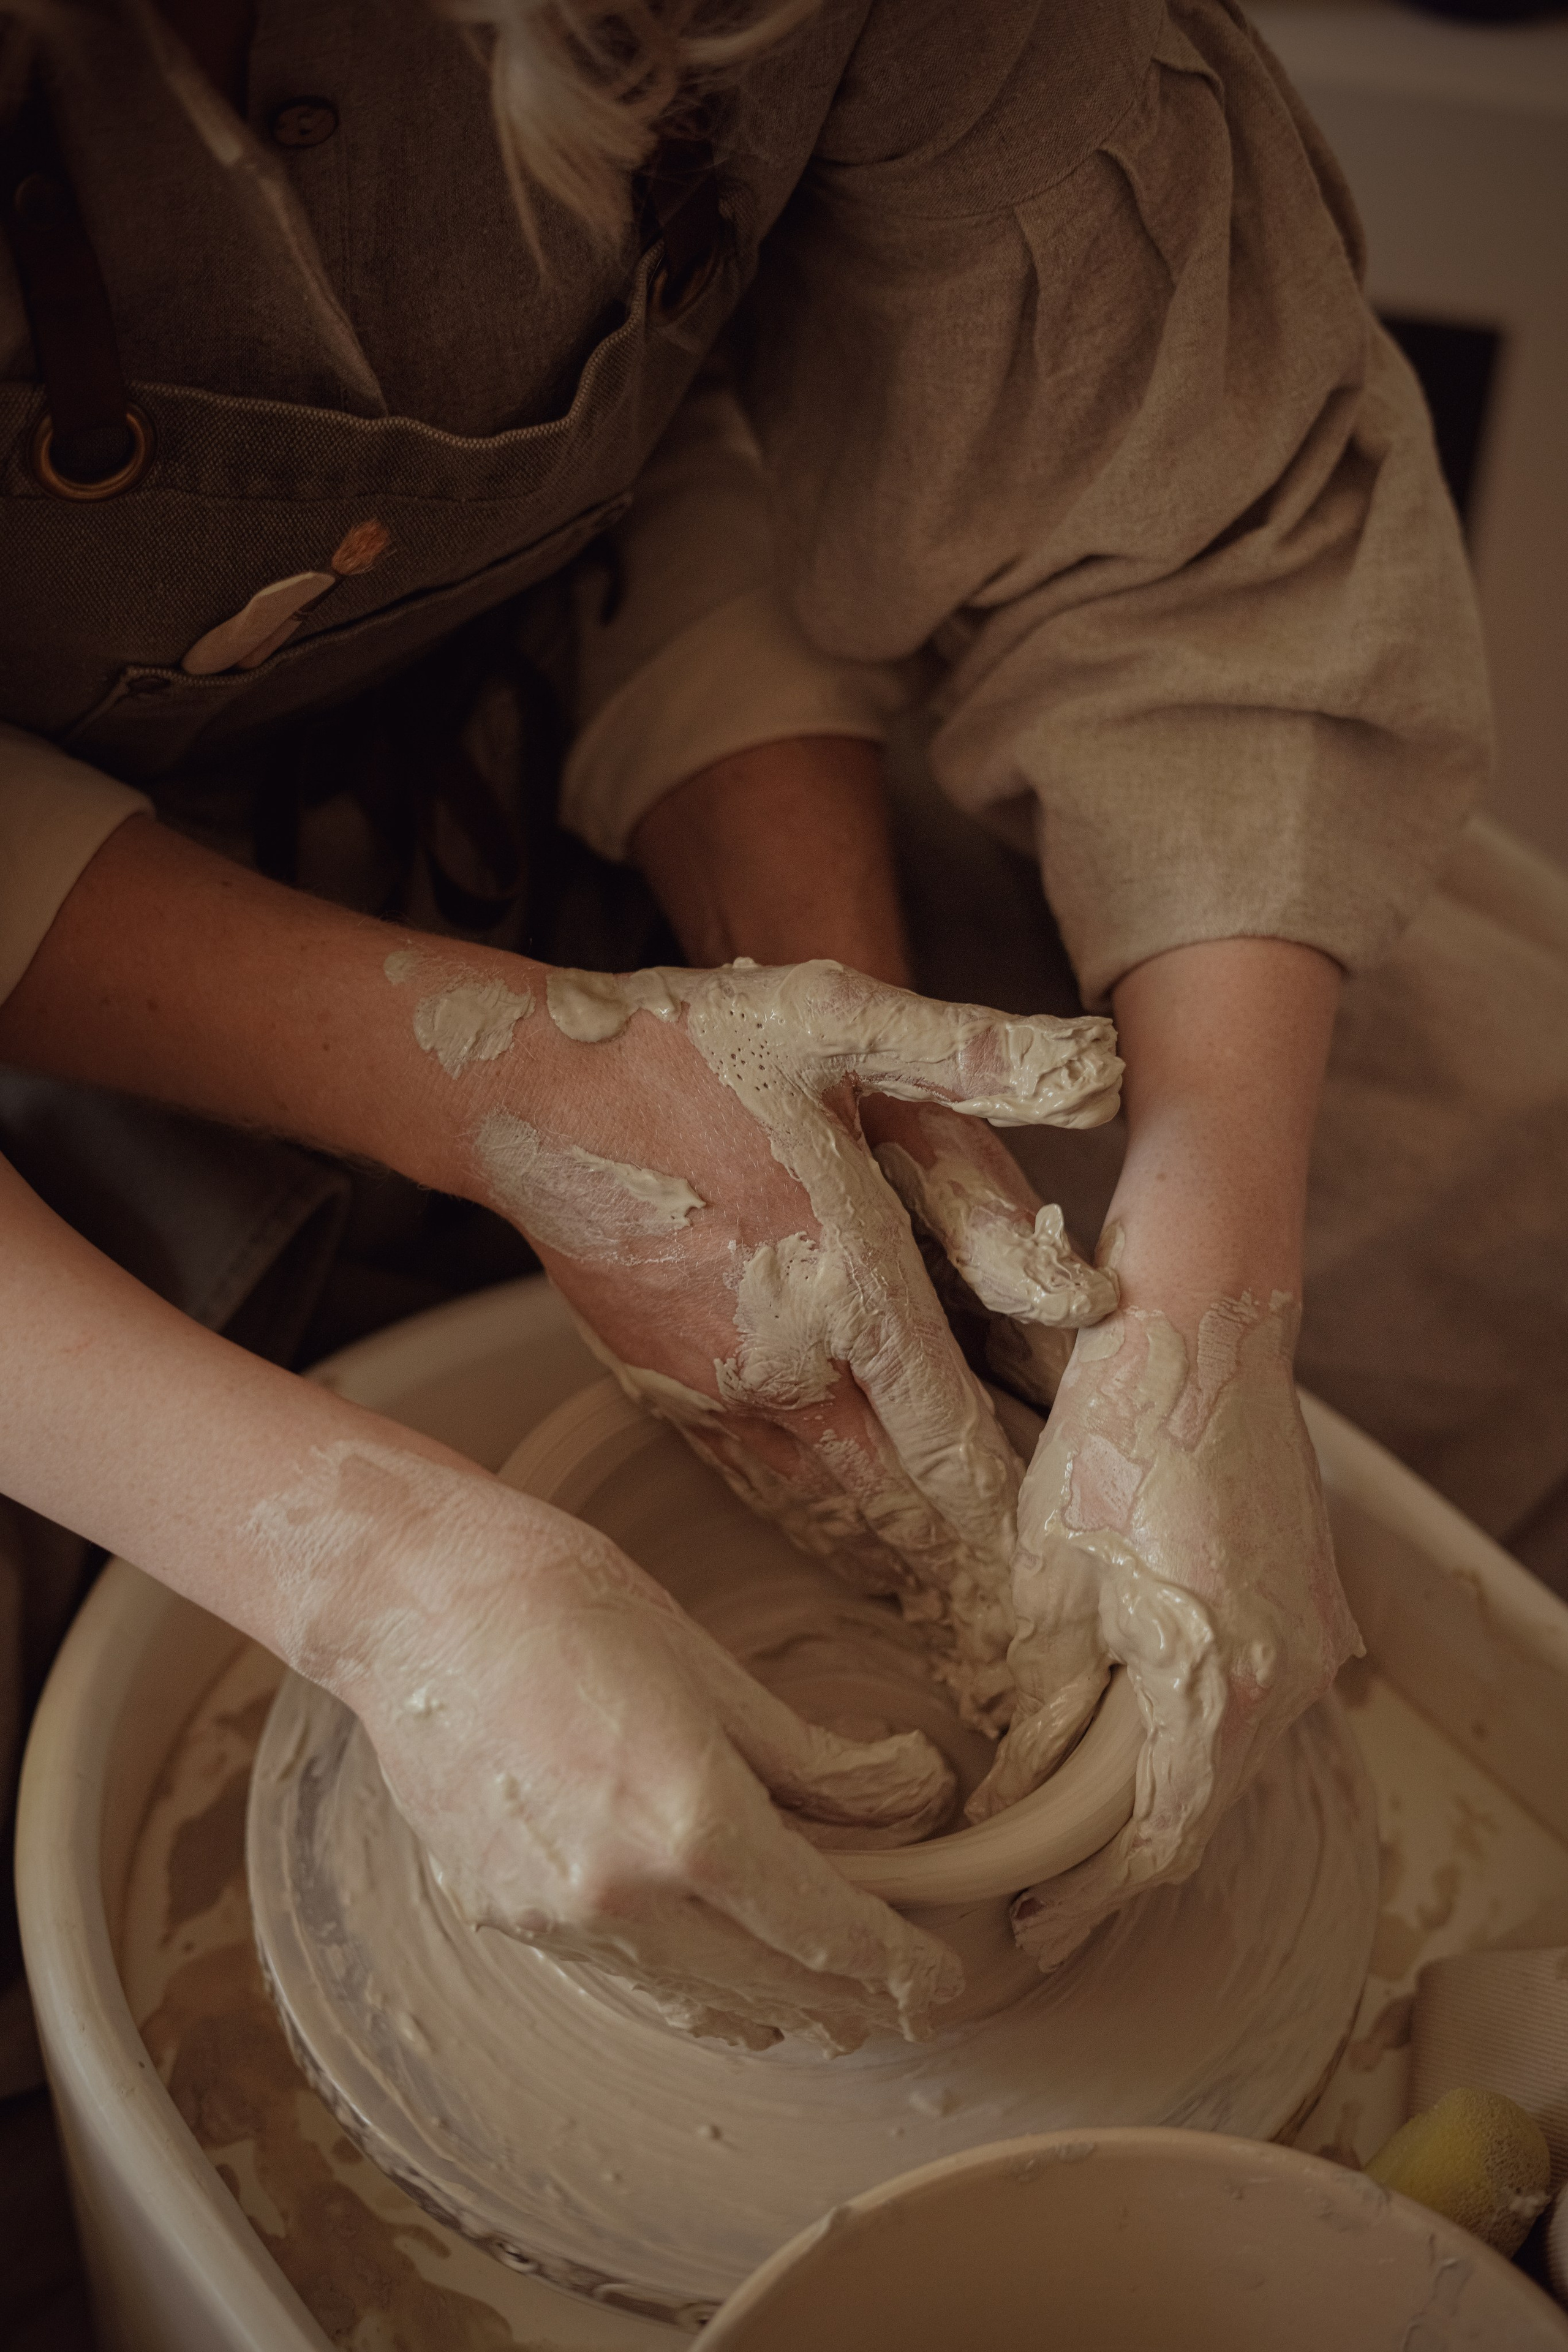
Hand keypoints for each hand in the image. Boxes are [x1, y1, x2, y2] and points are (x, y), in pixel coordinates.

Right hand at [329, 1443, 963, 2051]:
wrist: (413, 1603)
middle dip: (847, 1995)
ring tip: (819, 1982)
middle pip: (772, 1988)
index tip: (938, 1979)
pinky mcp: (505, 1920)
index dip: (897, 1965)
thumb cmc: (566, 1603)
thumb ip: (811, 1761)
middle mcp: (623, 1900)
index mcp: (691, 1826)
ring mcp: (556, 1922)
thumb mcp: (712, 1669)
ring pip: (698, 2000)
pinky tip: (715, 1950)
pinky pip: (628, 1976)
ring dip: (770, 1999)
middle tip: (897, 1987)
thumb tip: (905, 1799)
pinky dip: (689, 1976)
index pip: (828, 1933)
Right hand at [464, 956, 1120, 1730]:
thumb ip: (975, 1054)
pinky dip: (817, 1533)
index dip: (1009, 1516)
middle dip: (964, 1569)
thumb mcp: (842, 1018)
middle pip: (896, 1505)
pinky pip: (760, 1490)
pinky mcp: (665, 1397)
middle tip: (1026, 1628)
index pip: (951, 1439)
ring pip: (826, 1513)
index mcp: (848, 1281)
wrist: (530, 1093)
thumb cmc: (692, 1048)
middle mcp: (787, 1362)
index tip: (1058, 1570)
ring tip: (959, 1618)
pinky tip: (853, 1555)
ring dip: (894, 1566)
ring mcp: (718, 1391)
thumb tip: (1106, 1072)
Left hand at [967, 1289, 1360, 1965]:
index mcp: (1222, 1685)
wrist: (1205, 1324)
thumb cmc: (1117, 1433)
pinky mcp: (1311, 1599)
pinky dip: (1193, 1730)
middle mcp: (1291, 1678)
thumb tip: (1012, 1787)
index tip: (1030, 1928)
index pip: (1158, 1840)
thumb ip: (1045, 1697)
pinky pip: (1254, 1698)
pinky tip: (1132, 1732)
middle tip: (1036, 1892)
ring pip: (1230, 1757)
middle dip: (1116, 1858)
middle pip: (1202, 1808)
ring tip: (1070, 1823)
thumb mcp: (1050, 1577)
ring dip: (1155, 1793)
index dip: (1088, 1896)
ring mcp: (1314, 1638)